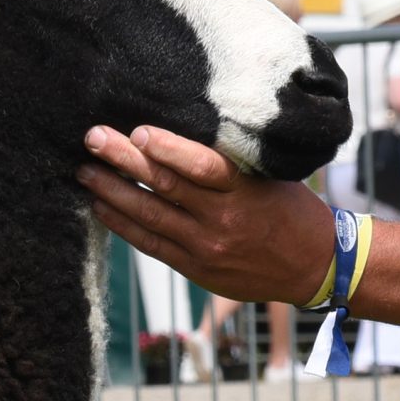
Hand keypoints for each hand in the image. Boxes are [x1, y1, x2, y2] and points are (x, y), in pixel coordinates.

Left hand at [78, 125, 334, 305]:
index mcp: (246, 190)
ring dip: (111, 192)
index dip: (167, 149)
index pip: (201, 166)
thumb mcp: (270, 179)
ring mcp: (206, 247)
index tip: (138, 132)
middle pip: (165, 186)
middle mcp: (223, 219)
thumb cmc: (290, 210)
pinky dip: (122, 224)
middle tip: (93, 138)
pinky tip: (100, 206)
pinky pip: (150, 244)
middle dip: (123, 160)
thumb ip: (228, 166)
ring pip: (149, 215)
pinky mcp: (195, 269)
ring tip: (84, 171)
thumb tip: (177, 139)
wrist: (315, 266)